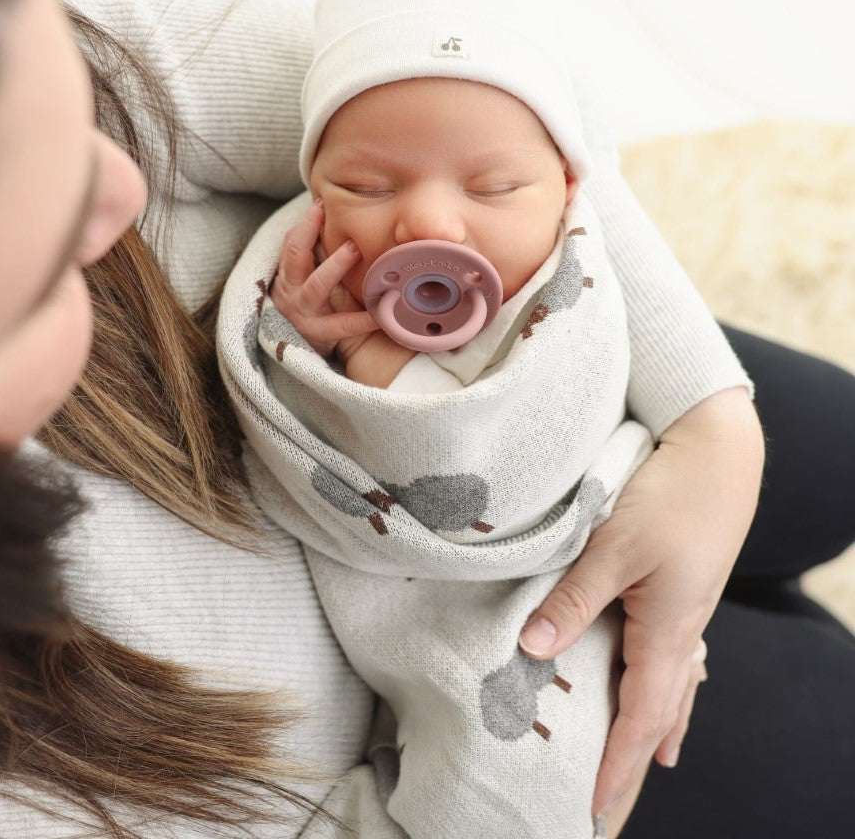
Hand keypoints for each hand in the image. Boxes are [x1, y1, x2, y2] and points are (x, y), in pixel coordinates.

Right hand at [270, 198, 377, 357]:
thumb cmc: (310, 304)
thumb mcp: (304, 279)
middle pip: (296, 256)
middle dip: (311, 234)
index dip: (305, 224)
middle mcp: (291, 290)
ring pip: (317, 286)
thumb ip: (316, 254)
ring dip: (336, 265)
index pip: (291, 243)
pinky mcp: (320, 334)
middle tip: (335, 210)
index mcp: (288, 274)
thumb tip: (338, 216)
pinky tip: (384, 312)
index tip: (321, 204)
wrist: (299, 349)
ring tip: (357, 249)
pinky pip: (343, 324)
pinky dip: (364, 319)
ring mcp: (304, 313)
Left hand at [516, 387, 762, 819]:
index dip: (616, 767)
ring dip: (649, 731)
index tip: (594, 812)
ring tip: (638, 767)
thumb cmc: (670, 494)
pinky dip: (665, 691)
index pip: (640, 719)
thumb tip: (534, 651)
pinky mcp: (681, 592)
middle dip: (632, 765)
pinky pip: (674, 660)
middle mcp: (682, 632)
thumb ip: (573, 599)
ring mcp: (686, 613)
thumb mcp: (614, 546)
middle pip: (659, 717)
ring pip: (669, 690)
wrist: (718, 450)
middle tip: (609, 809)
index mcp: (667, 632)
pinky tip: (667, 694)